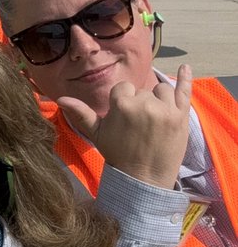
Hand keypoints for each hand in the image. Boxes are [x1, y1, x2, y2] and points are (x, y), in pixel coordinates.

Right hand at [59, 64, 192, 188]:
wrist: (143, 179)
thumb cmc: (118, 155)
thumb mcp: (97, 134)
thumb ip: (81, 113)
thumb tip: (61, 98)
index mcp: (122, 105)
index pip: (124, 88)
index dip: (123, 102)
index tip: (125, 120)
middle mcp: (144, 103)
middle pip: (143, 91)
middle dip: (141, 103)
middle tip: (140, 127)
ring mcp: (165, 109)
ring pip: (162, 90)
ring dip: (159, 99)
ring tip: (155, 119)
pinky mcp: (181, 116)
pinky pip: (184, 91)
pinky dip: (185, 78)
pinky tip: (185, 67)